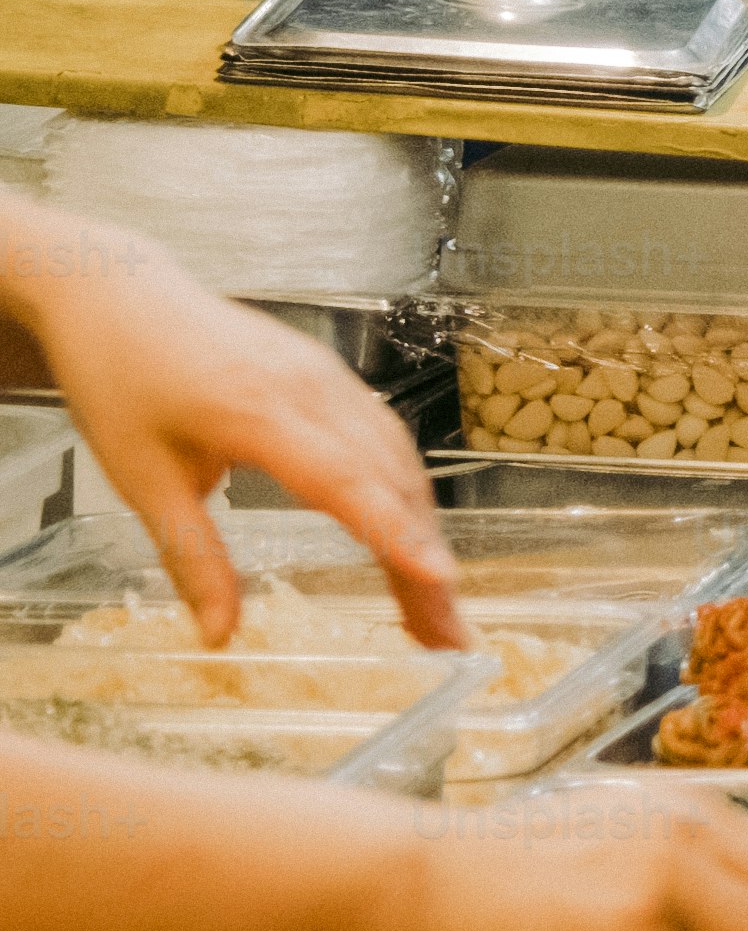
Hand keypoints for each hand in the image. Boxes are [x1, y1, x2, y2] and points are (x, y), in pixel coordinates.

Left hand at [4, 211, 466, 649]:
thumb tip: (219, 636)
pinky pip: (384, 436)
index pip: (345, 480)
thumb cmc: (121, 377)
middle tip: (446, 637)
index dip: (394, 534)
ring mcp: (326, 376)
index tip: (438, 581)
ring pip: (397, 460)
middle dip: (423, 560)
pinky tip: (408, 535)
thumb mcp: (142, 480)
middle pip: (388, 480)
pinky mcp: (328, 375)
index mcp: (258, 411)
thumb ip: (192, 558)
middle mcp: (308, 388)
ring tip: (433, 605)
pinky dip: (405, 493)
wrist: (117, 293)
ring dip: (422, 532)